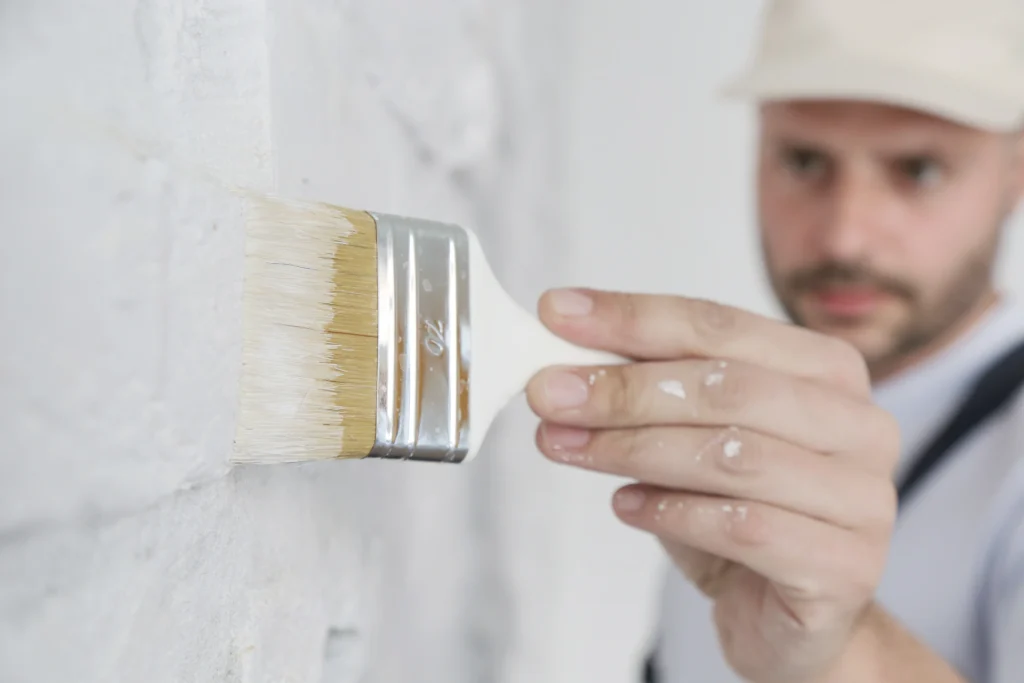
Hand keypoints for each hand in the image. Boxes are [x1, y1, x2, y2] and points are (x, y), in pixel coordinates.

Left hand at [525, 289, 900, 682]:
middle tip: (549, 394)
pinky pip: (744, 527)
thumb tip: (563, 360)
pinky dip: (670, 512)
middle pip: (728, 387)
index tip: (557, 314)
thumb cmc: (737, 513)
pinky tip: (625, 505)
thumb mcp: (689, 437)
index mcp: (826, 371)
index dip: (632, 317)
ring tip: (568, 446)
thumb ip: (646, 390)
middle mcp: (859, 425)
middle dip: (624, 388)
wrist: (784, 615)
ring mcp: (862, 498)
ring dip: (633, 448)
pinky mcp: (845, 567)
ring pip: (732, 456)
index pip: (719, 325)